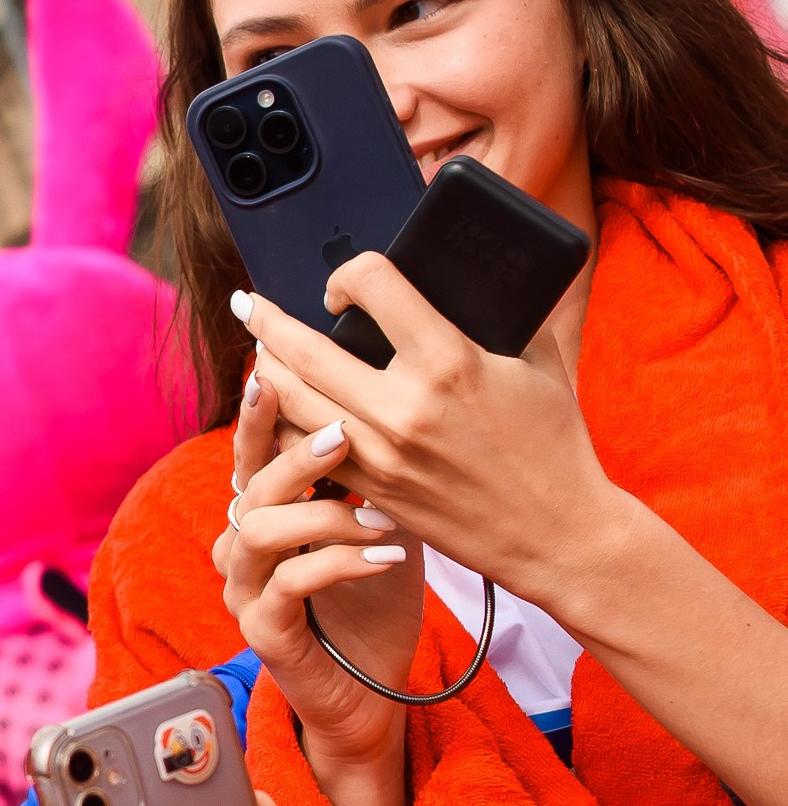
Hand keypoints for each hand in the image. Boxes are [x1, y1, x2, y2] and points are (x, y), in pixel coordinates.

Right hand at [216, 372, 420, 805]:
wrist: (374, 692)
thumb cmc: (379, 599)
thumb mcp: (385, 517)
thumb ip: (377, 465)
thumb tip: (405, 392)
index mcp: (269, 506)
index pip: (255, 444)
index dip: (263, 405)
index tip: (287, 363)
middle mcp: (245, 540)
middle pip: (247, 478)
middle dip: (290, 449)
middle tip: (342, 430)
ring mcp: (246, 587)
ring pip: (259, 528)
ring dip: (322, 513)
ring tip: (380, 511)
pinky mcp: (262, 632)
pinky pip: (286, 586)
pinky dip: (337, 565)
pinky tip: (386, 558)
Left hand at [235, 259, 617, 615]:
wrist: (557, 533)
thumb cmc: (554, 442)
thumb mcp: (539, 361)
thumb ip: (496, 314)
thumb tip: (462, 275)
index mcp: (450, 361)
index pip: (373, 285)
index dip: (349, 272)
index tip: (344, 286)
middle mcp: (406, 407)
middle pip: (306, 350)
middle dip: (267, 320)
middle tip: (248, 304)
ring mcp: (383, 455)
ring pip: (293, 403)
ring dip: (265, 371)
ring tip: (257, 351)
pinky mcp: (374, 490)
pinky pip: (307, 453)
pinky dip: (284, 425)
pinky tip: (279, 409)